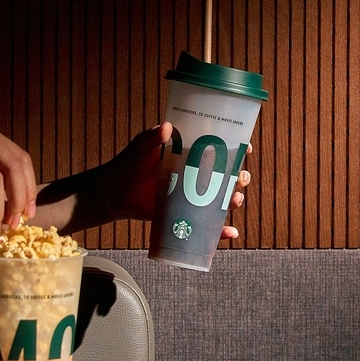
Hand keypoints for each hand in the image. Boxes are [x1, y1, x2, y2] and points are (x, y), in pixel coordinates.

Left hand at [101, 123, 251, 238]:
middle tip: (240, 179)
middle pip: (228, 175)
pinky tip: (230, 233)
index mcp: (191, 154)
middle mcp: (196, 174)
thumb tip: (166, 127)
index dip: (237, 147)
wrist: (113, 194)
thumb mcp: (140, 149)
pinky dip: (221, 231)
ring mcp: (193, 196)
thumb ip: (152, 138)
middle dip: (240, 177)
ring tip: (234, 202)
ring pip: (223, 199)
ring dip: (234, 201)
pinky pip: (208, 225)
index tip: (245, 148)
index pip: (220, 148)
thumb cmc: (128, 165)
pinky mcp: (186, 215)